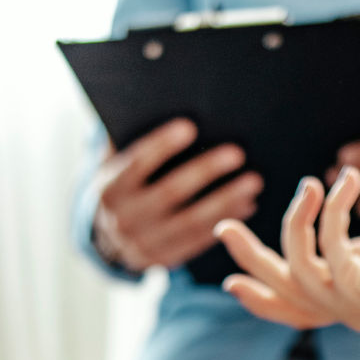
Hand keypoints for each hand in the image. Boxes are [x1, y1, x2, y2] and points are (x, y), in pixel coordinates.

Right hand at [91, 119, 262, 272]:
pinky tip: (246, 205)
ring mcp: (145, 243)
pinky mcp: (164, 258)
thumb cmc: (120, 188)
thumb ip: (125, 140)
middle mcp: (124, 218)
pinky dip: (224, 221)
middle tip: (237, 153)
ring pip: (190, 220)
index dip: (161, 145)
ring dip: (225, 200)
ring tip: (253, 182)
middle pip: (169, 193)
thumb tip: (142, 101)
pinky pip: (199, 240)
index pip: (136, 163)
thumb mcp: (111, 165)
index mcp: (110, 189)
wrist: (107, 242)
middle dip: (204, 172)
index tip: (189, 126)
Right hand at [215, 169, 359, 331]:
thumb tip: (336, 235)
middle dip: (248, 259)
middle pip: (280, 292)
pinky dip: (332, 208)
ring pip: (293, 269)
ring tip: (309, 185)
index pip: (293, 310)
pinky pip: (327, 244)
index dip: (260, 299)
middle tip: (223, 227)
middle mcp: (347, 312)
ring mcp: (354, 305)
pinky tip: (346, 181)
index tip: (233, 284)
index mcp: (352, 305)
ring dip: (291, 222)